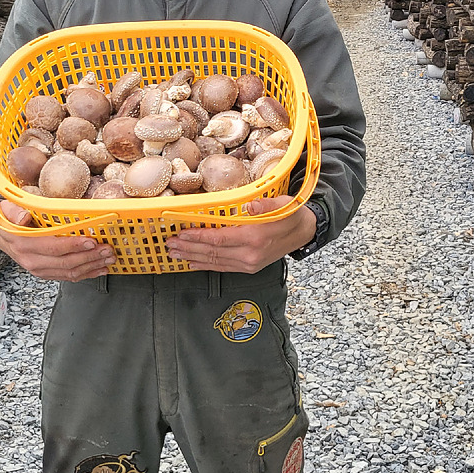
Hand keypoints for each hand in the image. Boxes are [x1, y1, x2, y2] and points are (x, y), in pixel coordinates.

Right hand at [0, 198, 115, 281]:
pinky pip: (68, 277)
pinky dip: (86, 274)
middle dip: (89, 257)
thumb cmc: (8, 219)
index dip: (73, 245)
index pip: (53, 247)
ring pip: (69, 272)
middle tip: (107, 250)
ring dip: (92, 266)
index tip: (91, 241)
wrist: (0, 235)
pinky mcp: (46, 273)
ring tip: (109, 259)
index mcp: (24, 243)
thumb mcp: (7, 210)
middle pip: (65, 262)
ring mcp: (39, 269)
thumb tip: (24, 216)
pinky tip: (100, 269)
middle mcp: (32, 260)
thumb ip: (15, 212)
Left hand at [164, 196, 316, 273]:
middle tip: (169, 245)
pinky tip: (191, 264)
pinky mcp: (249, 267)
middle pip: (212, 253)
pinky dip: (205, 266)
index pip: (219, 239)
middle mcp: (250, 255)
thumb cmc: (290, 215)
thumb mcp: (283, 204)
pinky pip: (223, 267)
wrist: (304, 232)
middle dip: (189, 249)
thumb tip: (250, 205)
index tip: (181, 233)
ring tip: (174, 254)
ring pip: (215, 262)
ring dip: (192, 258)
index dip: (198, 237)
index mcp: (255, 238)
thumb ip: (265, 204)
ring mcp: (249, 264)